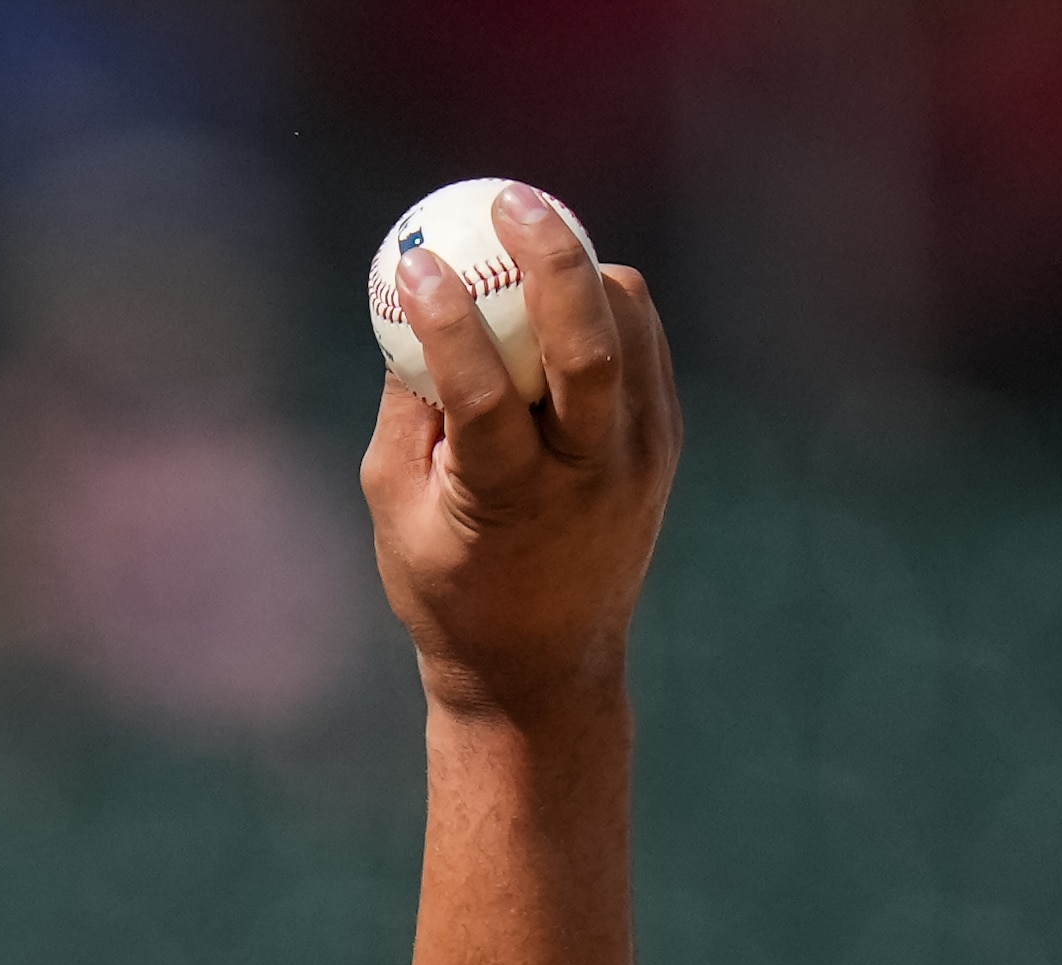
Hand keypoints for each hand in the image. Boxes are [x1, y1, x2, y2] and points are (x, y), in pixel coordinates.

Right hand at [362, 188, 680, 721]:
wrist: (542, 666)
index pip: (485, 397)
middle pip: (591, 348)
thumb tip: (412, 307)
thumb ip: (408, 411)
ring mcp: (642, 457)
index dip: (448, 322)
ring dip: (580, 274)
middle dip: (552, 260)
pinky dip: (605, 304)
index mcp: (511, 503)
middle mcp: (591, 476)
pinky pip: (642, 343)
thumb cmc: (446, 585)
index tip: (413, 264)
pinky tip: (561, 290)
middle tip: (509, 202)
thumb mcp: (397, 509)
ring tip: (532, 243)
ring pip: (629, 330)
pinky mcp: (664, 441)